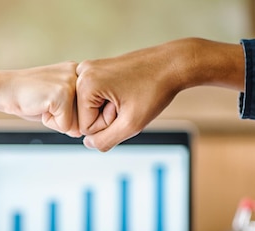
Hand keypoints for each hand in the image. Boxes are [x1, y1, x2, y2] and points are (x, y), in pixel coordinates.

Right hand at [0, 62, 79, 136]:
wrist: (4, 88)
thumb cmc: (29, 97)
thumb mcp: (58, 101)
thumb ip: (77, 113)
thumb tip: (85, 131)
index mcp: (79, 73)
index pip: (88, 110)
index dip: (67, 114)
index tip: (51, 100)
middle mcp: (79, 74)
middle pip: (85, 117)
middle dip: (64, 118)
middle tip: (45, 103)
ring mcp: (71, 83)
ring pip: (77, 123)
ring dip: (58, 121)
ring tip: (43, 105)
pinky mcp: (63, 95)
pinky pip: (65, 126)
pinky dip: (50, 123)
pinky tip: (40, 107)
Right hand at [76, 38, 244, 150]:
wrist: (172, 64)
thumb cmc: (155, 90)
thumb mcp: (131, 124)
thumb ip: (105, 140)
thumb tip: (88, 144)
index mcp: (85, 84)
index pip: (86, 128)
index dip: (109, 124)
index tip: (125, 106)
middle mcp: (82, 73)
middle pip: (86, 117)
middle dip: (107, 116)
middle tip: (128, 100)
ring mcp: (88, 69)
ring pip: (91, 109)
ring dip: (110, 109)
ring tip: (128, 94)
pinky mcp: (97, 69)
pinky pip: (96, 98)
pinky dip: (111, 100)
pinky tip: (125, 90)